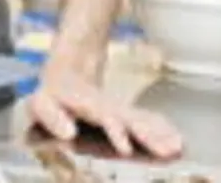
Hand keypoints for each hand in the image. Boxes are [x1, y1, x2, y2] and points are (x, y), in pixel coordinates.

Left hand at [26, 53, 182, 159]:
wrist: (68, 70)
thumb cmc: (52, 93)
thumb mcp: (42, 103)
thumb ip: (52, 117)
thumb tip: (68, 133)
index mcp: (88, 106)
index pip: (105, 118)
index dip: (116, 132)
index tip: (127, 148)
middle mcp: (108, 108)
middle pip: (131, 121)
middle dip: (150, 136)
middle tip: (169, 150)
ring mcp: (119, 111)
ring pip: (142, 121)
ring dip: (160, 134)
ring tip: (178, 146)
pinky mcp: (125, 116)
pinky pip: (146, 121)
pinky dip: (162, 128)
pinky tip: (177, 138)